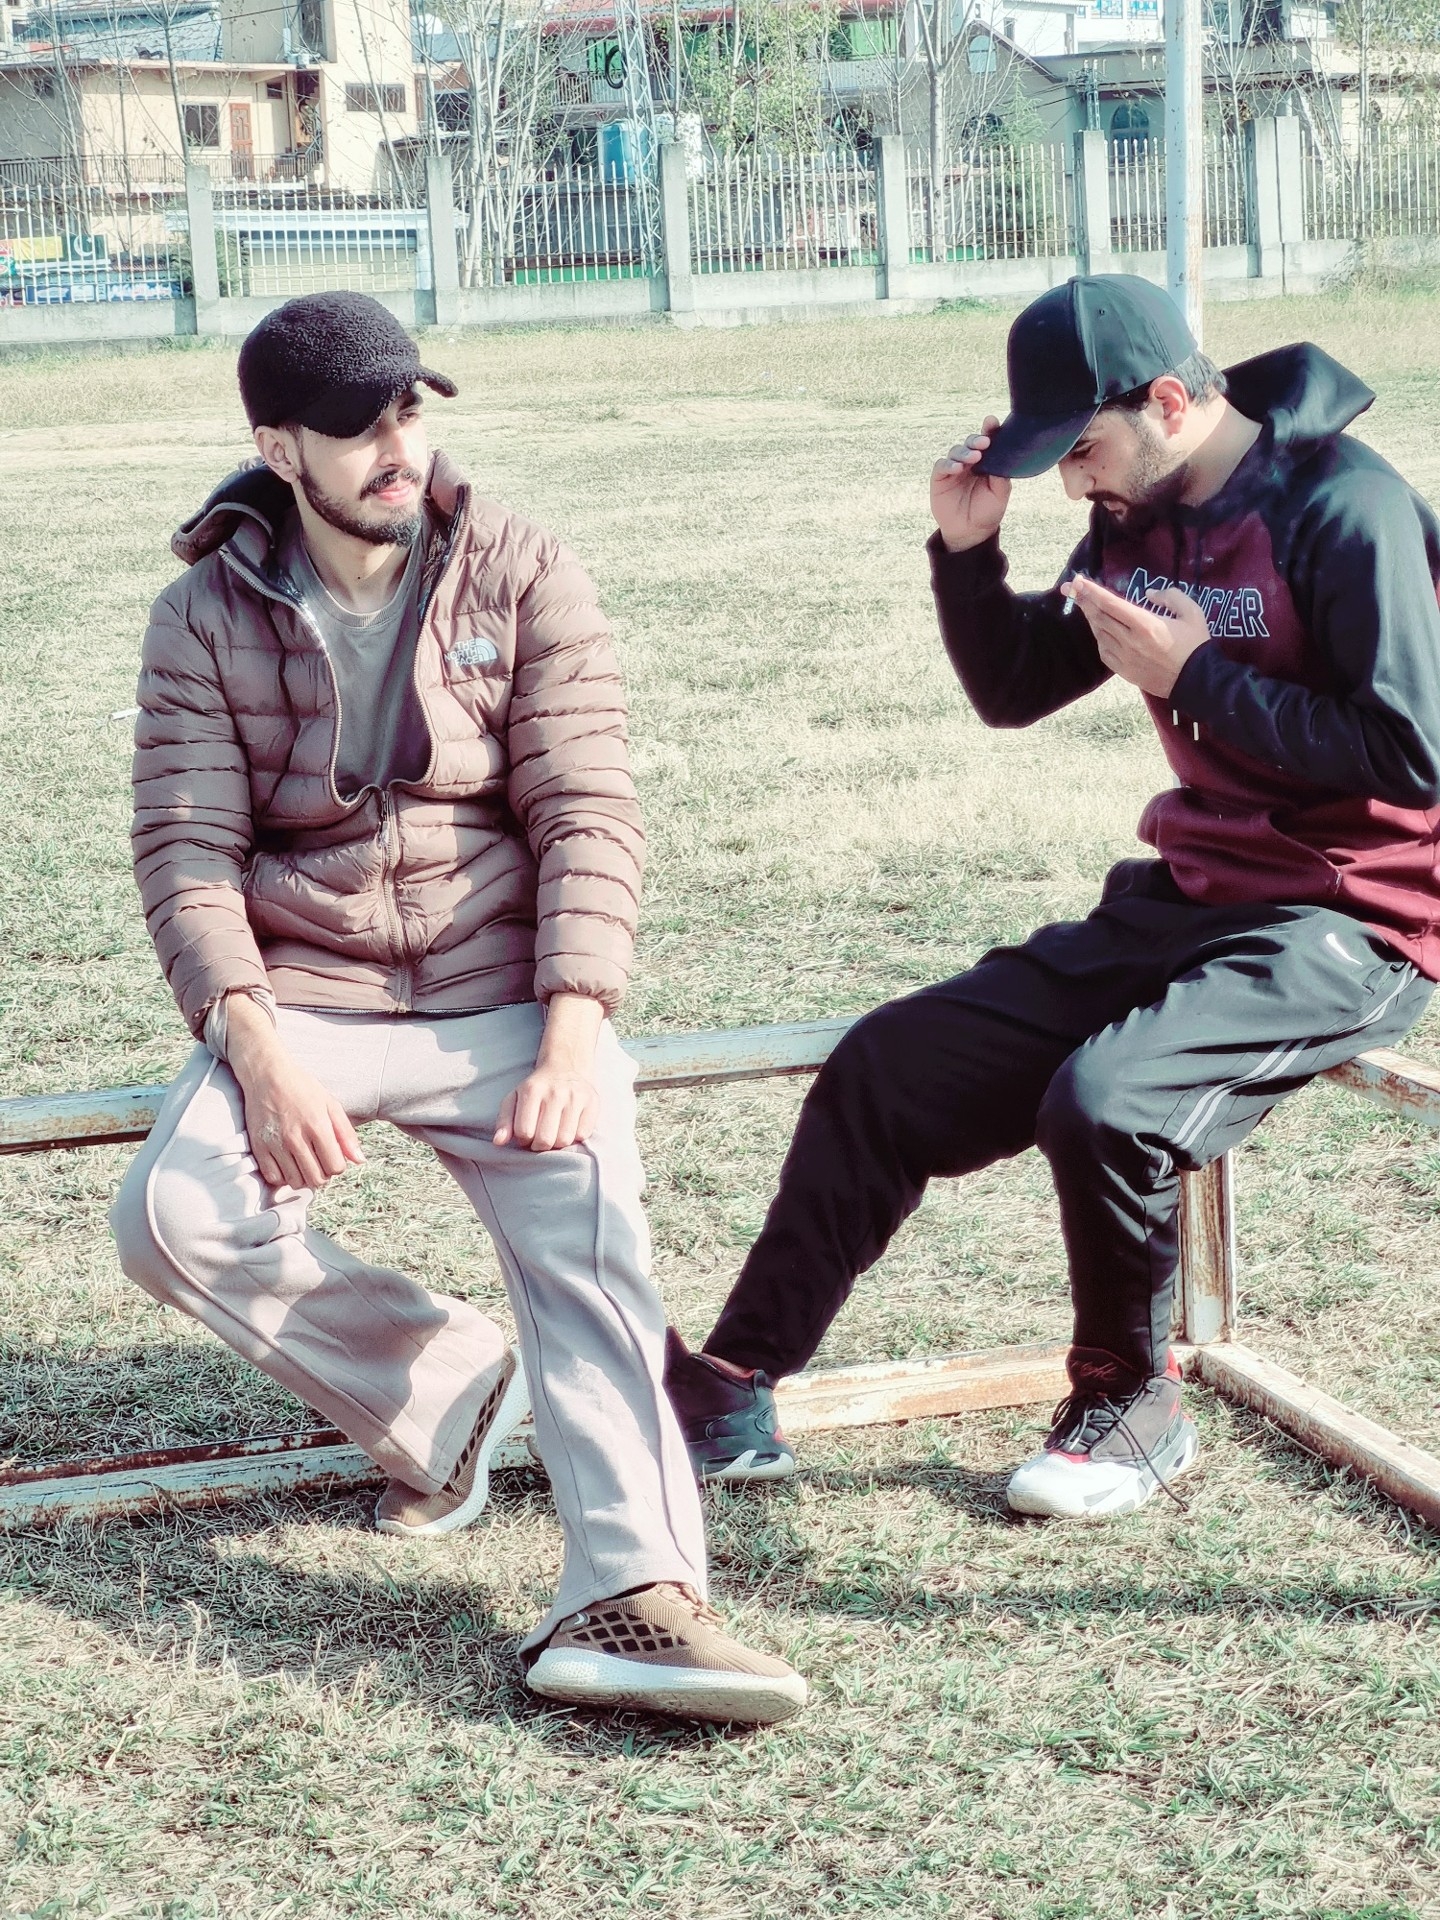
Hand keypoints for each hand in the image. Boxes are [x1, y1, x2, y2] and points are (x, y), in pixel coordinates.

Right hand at [226, 995, 363, 1190]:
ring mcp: (275, 1144)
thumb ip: (346, 1134)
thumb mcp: (331, 1105)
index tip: (332, 1156)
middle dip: (323, 1174)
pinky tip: (287, 1163)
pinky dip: (283, 1176)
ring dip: (303, 1176)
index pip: (335, 1167)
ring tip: (303, 1162)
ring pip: (295, 1182)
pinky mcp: (258, 1147)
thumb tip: (360, 1161)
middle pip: (316, 1179)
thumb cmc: (302, 1088)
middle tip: (319, 1161)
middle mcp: (295, 1138)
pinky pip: (274, 1178)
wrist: (267, 1076)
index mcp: (317, 1126)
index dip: (338, 1165)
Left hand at [493, 992, 603, 1152]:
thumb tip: (498, 1142)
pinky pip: (582, 1135)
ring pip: (565, 1140)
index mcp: (532, 1090)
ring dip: (557, 1143)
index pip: (524, 1132)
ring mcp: (576, 1097)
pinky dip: (575, 1136)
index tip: (526, 1134)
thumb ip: (504, 1121)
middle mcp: (555, 1092)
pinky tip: (569, 1126)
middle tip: (540, 1137)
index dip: (523, 1140)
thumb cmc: (536, 1089)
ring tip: (554, 1132)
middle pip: (545, 1140)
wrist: (566, 1067)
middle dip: (540, 1146)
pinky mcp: (593, 1103)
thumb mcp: (514, 1099)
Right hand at [931, 416, 1011, 553]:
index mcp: (987, 462)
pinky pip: (942, 466)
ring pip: (956, 451)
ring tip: (973, 458)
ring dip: (964, 452)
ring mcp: (954, 469)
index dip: (989, 430)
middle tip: (985, 443)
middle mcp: (970, 462)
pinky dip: (948, 464)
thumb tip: (1001, 457)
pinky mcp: (940, 478)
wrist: (970, 532)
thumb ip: (1001, 476)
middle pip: (971, 442)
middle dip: (976, 440)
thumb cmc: (987, 512)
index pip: (988, 441)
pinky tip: (957, 468)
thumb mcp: (1000, 494)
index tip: (992, 422)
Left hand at [1064, 578, 1210, 698]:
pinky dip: (1099, 638)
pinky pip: (1104, 652)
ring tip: (1086, 605)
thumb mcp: (1192, 613)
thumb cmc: (1195, 645)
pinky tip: (1101, 630)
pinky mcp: (1124, 671)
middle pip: (1099, 617)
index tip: (1077, 581)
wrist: (1196, 681)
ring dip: (1091, 618)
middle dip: (1083, 600)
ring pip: (1099, 634)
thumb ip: (1171, 596)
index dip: (1091, 591)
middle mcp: (1130, 640)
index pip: (1110, 604)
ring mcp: (1124, 658)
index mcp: (1145, 624)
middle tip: (1071, 588)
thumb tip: (1148, 594)